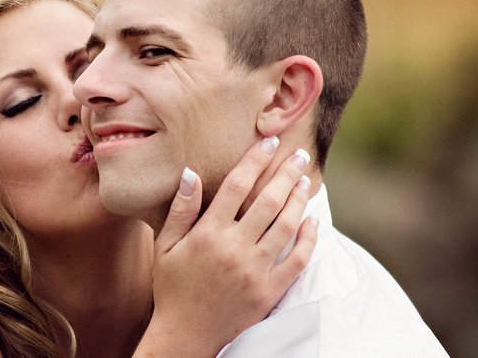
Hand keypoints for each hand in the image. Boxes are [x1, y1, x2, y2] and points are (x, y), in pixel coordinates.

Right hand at [134, 138, 317, 357]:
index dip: (255, 160)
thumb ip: (181, 210)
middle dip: (286, 173)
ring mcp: (255, 271)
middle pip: (267, 201)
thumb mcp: (165, 247)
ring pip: (286, 226)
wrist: (186, 335)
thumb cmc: (172, 287)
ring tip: (305, 181)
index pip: (237, 186)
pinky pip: (297, 260)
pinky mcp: (270, 291)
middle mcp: (234, 249)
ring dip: (299, 199)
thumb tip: (190, 173)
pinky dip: (308, 239)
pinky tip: (312, 221)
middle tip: (299, 155)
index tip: (268, 143)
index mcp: (208, 234)